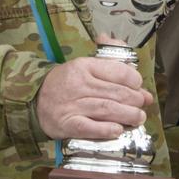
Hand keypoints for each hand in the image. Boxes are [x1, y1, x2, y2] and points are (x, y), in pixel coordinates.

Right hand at [36, 57, 152, 140]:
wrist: (35, 99)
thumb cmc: (65, 82)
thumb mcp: (83, 63)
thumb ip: (106, 55)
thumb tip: (122, 48)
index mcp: (84, 66)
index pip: (116, 70)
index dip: (133, 80)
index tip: (140, 86)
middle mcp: (79, 84)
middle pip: (114, 92)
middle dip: (134, 99)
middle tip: (143, 104)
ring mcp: (72, 105)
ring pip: (106, 109)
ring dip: (127, 114)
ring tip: (139, 117)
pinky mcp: (67, 124)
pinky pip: (89, 128)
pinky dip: (105, 130)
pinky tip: (118, 130)